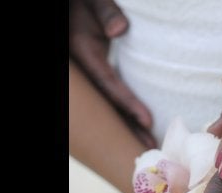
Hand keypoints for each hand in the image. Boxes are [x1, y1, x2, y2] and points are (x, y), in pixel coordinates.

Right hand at [69, 0, 155, 147]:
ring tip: (146, 144)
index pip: (108, 83)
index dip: (127, 103)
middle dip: (127, 127)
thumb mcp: (91, 2)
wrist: (72, 7)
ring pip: (107, 104)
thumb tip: (119, 30)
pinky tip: (136, 125)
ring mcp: (87, 74)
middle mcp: (83, 69)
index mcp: (82, 51)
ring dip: (125, 125)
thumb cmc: (83, 3)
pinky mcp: (93, 73)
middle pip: (106, 104)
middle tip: (149, 147)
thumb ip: (106, 12)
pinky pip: (108, 96)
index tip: (148, 121)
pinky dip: (123, 112)